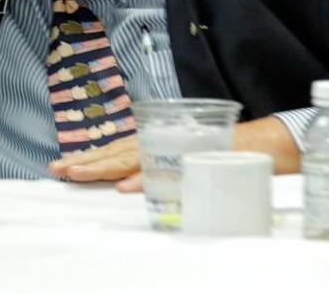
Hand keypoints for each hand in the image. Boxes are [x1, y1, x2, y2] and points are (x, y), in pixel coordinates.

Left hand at [47, 115, 303, 190]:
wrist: (269, 144)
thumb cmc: (224, 151)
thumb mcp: (186, 159)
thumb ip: (161, 169)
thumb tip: (128, 184)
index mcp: (158, 142)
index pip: (118, 151)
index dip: (91, 158)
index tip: (64, 165)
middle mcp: (164, 142)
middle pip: (118, 153)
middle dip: (88, 162)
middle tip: (59, 169)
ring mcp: (178, 148)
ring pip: (134, 158)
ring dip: (105, 167)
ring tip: (78, 173)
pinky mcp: (196, 157)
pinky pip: (166, 170)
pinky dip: (145, 177)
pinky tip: (125, 186)